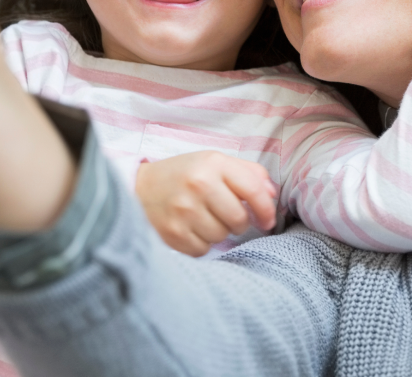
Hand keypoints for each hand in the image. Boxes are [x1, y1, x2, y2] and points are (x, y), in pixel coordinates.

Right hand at [135, 152, 279, 256]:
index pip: (253, 190)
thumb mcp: (214, 162)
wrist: (139, 188)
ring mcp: (184, 211)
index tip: (268, 221)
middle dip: (239, 222)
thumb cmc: (184, 175)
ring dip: (219, 232)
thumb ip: (248, 173)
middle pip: (239, 219)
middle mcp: (198, 185)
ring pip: (222, 237)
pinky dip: (201, 244)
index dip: (266, 209)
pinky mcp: (172, 233)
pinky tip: (191, 229)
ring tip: (203, 218)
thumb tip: (272, 194)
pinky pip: (203, 250)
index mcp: (213, 164)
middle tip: (226, 216)